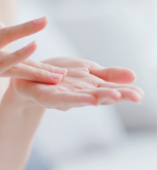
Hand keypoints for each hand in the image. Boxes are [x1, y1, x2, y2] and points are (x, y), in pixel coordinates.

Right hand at [0, 17, 65, 140]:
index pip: (6, 35)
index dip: (26, 28)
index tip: (44, 21)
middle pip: (12, 46)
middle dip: (39, 56)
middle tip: (62, 66)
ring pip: (11, 62)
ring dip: (37, 70)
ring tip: (58, 76)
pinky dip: (17, 59)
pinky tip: (33, 48)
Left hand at [11, 57, 143, 110]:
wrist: (30, 76)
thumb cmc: (59, 73)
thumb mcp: (86, 70)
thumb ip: (106, 74)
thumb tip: (133, 75)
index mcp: (89, 86)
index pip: (110, 88)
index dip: (125, 92)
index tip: (140, 94)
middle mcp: (79, 94)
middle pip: (99, 95)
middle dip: (117, 96)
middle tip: (135, 97)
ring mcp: (64, 97)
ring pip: (83, 98)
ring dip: (99, 97)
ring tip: (116, 96)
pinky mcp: (47, 97)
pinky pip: (62, 98)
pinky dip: (76, 99)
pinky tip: (89, 99)